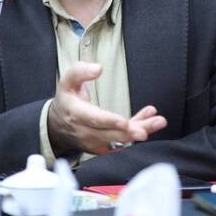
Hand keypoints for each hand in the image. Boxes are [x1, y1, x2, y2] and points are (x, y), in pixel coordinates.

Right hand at [47, 61, 166, 155]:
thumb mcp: (67, 81)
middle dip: (129, 132)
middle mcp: (85, 131)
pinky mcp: (103, 147)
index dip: (109, 121)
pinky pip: (123, 141)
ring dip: (140, 130)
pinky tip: (150, 120)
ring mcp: (95, 142)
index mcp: (76, 114)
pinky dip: (137, 130)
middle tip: (145, 130)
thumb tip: (97, 68)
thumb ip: (80, 71)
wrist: (58, 125)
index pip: (94, 120)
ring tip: (157, 121)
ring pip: (120, 139)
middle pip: (110, 134)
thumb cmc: (67, 100)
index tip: (124, 122)